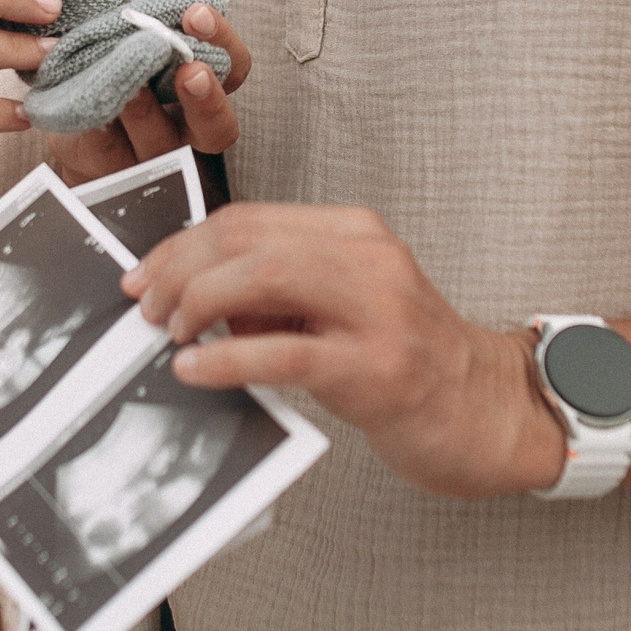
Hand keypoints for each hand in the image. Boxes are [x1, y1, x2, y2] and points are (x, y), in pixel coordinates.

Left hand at [40, 0, 251, 186]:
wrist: (63, 125)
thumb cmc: (103, 69)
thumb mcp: (117, 35)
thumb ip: (125, 6)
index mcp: (195, 88)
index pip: (232, 68)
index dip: (222, 43)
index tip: (196, 13)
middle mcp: (183, 130)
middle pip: (217, 128)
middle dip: (205, 97)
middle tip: (188, 68)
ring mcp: (146, 158)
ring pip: (160, 145)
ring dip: (146, 113)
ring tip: (129, 88)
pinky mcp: (101, 171)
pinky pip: (103, 153)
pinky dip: (94, 126)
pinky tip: (82, 103)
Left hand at [121, 203, 568, 497]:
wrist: (484, 411)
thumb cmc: (405, 361)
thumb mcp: (339, 309)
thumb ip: (276, 296)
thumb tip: (191, 298)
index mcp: (355, 234)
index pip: (250, 220)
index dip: (184, 244)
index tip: (145, 273)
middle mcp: (370, 259)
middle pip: (248, 239)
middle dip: (180, 269)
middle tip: (146, 306)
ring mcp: (379, 311)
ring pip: (265, 278)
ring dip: (198, 303)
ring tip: (168, 333)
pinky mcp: (378, 369)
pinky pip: (286, 352)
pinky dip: (227, 358)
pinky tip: (195, 368)